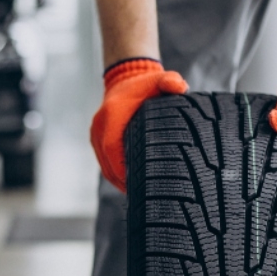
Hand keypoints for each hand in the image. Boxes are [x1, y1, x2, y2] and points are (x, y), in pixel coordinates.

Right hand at [90, 58, 187, 191]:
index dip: (122, 170)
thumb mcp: (159, 80)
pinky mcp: (97, 139)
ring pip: (104, 165)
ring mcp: (96, 133)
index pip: (113, 149)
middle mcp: (100, 125)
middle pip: (107, 163)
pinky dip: (114, 174)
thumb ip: (170, 81)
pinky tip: (129, 184)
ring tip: (137, 194)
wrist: (125, 78)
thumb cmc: (145, 85)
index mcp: (112, 115)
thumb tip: (180, 87)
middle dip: (122, 181)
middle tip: (141, 196)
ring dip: (118, 181)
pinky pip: (104, 161)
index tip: (136, 184)